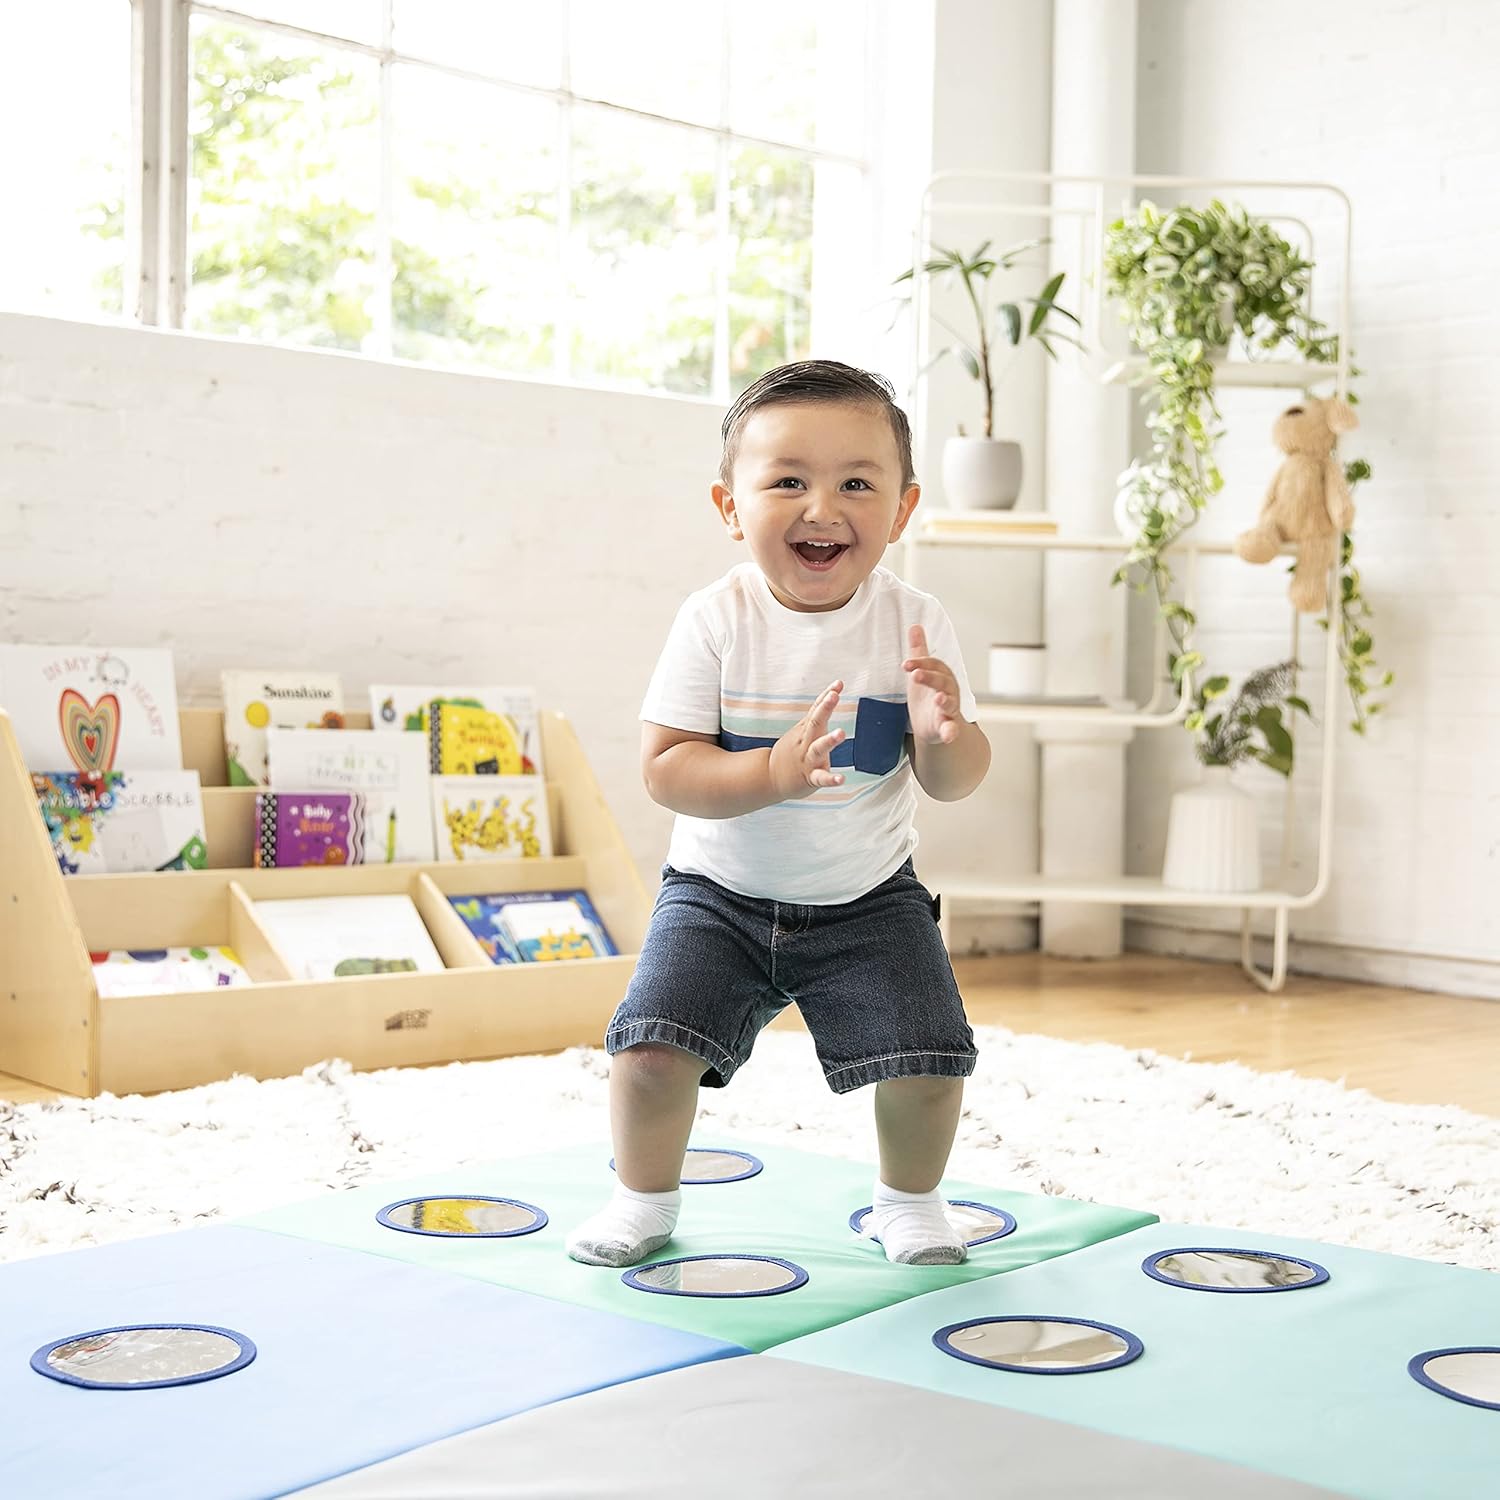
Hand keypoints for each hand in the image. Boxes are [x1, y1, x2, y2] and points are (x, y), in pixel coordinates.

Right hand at [768, 680, 845, 799]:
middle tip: (834, 696)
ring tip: (841, 733)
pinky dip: (830, 779)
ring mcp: (807, 760)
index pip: (816, 710)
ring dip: (829, 740)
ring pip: (817, 749)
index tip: (838, 684)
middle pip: (815, 723)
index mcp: (804, 731)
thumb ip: (816, 713)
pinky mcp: (809, 778)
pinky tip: (841, 779)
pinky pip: (820, 778)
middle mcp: (805, 743)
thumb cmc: (791, 752)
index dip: (827, 696)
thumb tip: (832, 692)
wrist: (768, 778)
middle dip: (825, 709)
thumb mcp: (800, 730)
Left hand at [903, 624, 961, 744]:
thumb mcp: (921, 673)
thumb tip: (915, 626)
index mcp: (942, 676)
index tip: (906, 665)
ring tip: (939, 699)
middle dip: (930, 678)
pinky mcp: (947, 727)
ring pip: (950, 704)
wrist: (934, 726)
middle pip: (942, 682)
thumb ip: (919, 652)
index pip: (934, 666)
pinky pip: (951, 729)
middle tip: (916, 675)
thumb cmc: (928, 697)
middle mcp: (949, 691)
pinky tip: (949, 735)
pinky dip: (951, 732)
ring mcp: (949, 710)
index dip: (921, 663)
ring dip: (945, 701)